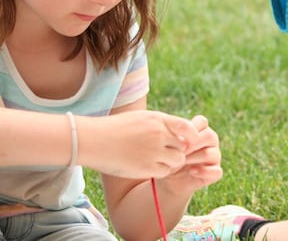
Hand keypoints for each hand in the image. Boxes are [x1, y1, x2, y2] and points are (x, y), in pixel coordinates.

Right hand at [84, 111, 205, 178]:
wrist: (92, 140)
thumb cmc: (116, 128)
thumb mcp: (141, 118)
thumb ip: (161, 125)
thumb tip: (181, 136)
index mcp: (158, 119)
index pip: (187, 127)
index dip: (192, 136)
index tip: (187, 142)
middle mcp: (159, 134)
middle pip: (184, 146)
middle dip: (178, 150)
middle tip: (165, 154)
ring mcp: (153, 151)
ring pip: (178, 160)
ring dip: (171, 162)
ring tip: (156, 160)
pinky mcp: (146, 167)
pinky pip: (165, 172)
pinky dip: (160, 171)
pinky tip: (148, 167)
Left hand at [164, 115, 222, 191]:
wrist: (168, 179)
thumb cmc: (168, 158)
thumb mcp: (169, 146)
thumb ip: (175, 136)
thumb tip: (180, 136)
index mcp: (201, 131)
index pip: (202, 122)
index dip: (192, 127)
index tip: (179, 136)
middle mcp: (210, 143)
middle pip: (210, 136)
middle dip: (194, 143)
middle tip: (179, 150)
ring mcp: (214, 157)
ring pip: (213, 153)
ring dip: (196, 157)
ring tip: (181, 161)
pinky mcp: (214, 173)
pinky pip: (217, 171)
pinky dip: (204, 171)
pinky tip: (192, 172)